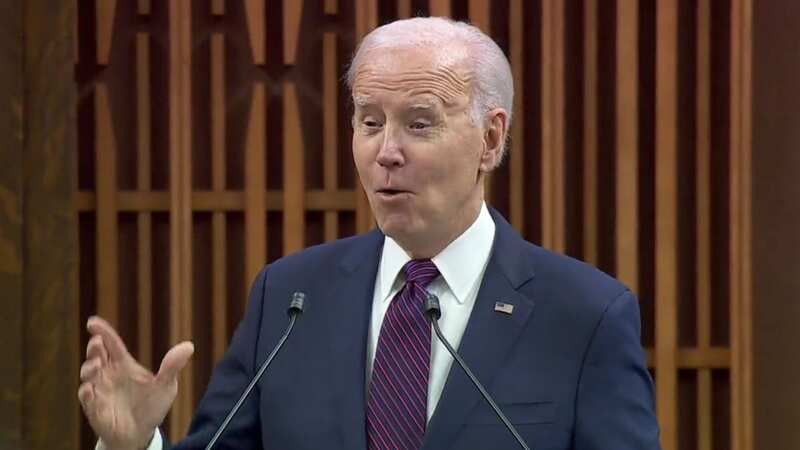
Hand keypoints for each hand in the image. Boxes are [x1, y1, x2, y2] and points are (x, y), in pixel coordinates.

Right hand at [78, 316, 193, 449]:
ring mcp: (99, 391)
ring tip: (96, 364)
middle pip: (96, 356)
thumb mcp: (166, 386)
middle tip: (97, 343)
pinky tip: (90, 389)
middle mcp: (108, 375)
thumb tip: (189, 346)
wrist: (141, 434)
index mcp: (123, 364)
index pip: (112, 345)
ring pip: (88, 375)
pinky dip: (87, 393)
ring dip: (89, 368)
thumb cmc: (151, 406)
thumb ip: (172, 366)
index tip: (94, 323)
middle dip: (94, 348)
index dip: (103, 332)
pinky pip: (87, 399)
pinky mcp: (95, 409)